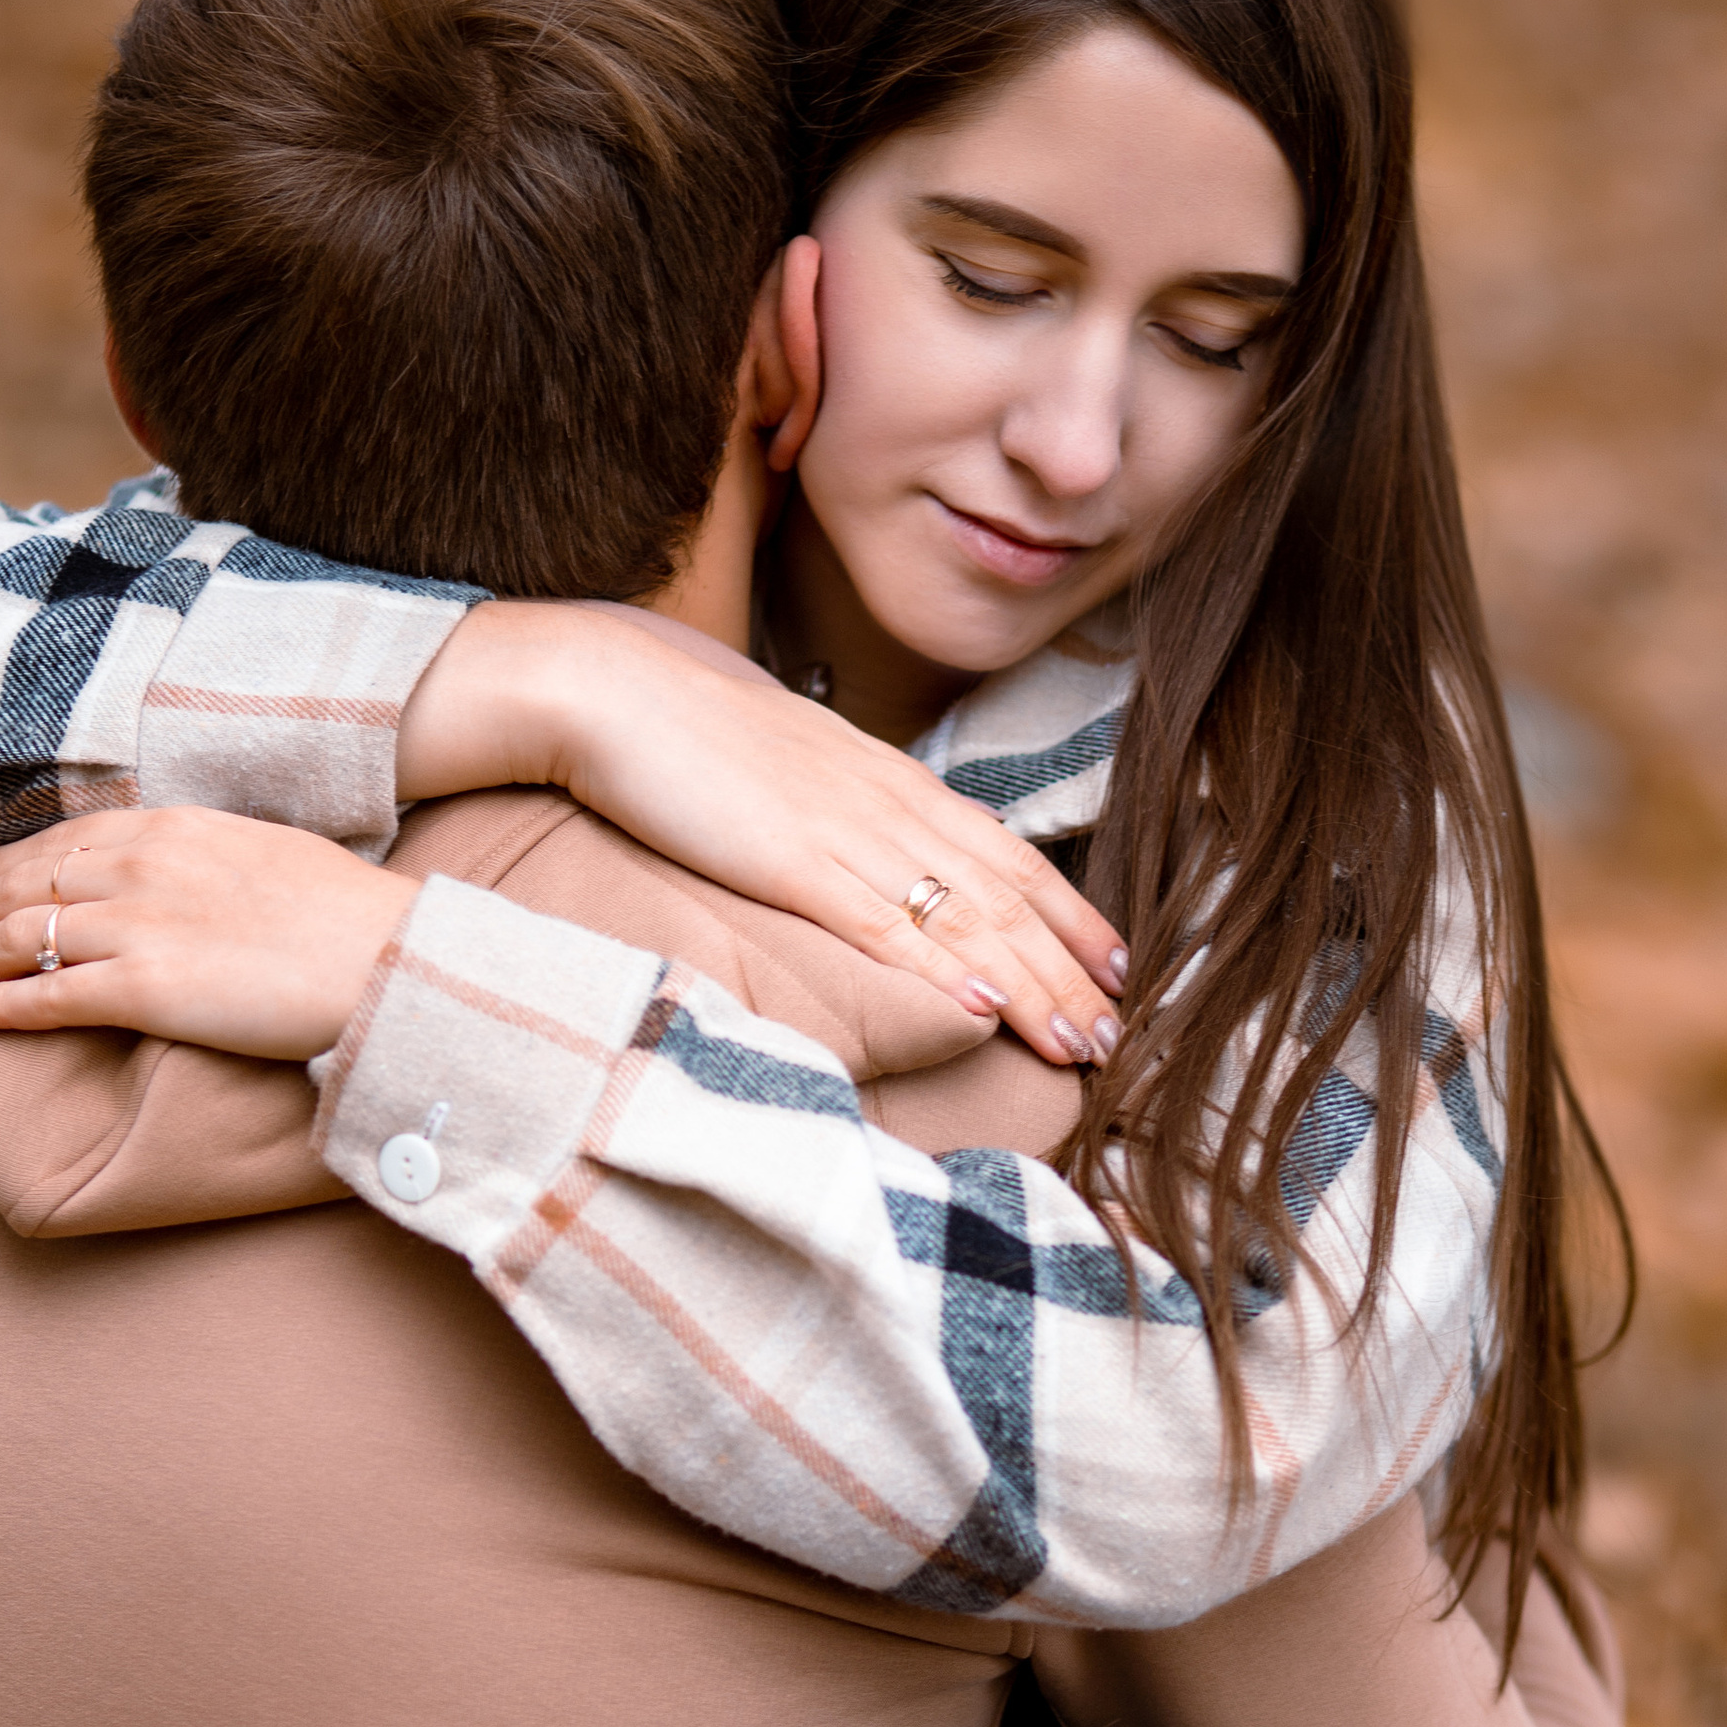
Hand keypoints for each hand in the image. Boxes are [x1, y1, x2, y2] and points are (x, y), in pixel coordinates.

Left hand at [0, 811, 410, 1059]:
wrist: (388, 958)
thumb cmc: (345, 916)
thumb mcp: (264, 852)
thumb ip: (203, 856)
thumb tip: (176, 874)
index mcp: (173, 825)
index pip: (56, 840)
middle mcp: (142, 864)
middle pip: (22, 885)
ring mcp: (140, 923)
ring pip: (21, 935)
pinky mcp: (146, 987)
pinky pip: (48, 994)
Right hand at [398, 603, 1127, 1068]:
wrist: (606, 684)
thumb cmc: (679, 723)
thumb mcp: (781, 761)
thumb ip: (835, 802)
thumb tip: (865, 847)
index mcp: (883, 776)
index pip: (1000, 851)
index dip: (1065, 912)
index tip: (1111, 963)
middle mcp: (884, 802)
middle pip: (1004, 894)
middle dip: (1069, 968)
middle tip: (1120, 1030)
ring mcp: (842, 831)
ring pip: (964, 918)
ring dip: (1033, 986)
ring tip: (1082, 1041)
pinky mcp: (788, 861)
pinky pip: (879, 924)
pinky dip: (938, 969)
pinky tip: (983, 1005)